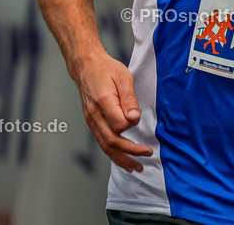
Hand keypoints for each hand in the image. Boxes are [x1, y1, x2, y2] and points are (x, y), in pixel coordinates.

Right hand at [74, 50, 151, 171]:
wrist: (86, 66)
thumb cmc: (107, 70)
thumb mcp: (123, 77)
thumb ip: (129, 98)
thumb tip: (134, 118)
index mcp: (103, 102)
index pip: (119, 124)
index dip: (132, 124)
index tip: (138, 117)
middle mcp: (94, 115)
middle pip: (112, 141)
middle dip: (131, 152)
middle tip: (148, 154)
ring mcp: (91, 121)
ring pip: (105, 146)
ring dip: (122, 159)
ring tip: (137, 167)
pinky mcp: (92, 123)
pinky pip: (102, 142)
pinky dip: (113, 154)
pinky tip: (123, 160)